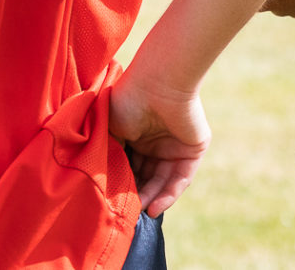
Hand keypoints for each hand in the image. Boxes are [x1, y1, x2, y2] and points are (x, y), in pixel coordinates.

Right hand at [108, 72, 208, 218]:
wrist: (157, 81)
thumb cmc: (127, 100)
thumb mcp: (109, 130)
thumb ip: (107, 155)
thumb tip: (100, 184)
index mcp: (136, 135)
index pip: (129, 167)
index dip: (121, 184)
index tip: (109, 202)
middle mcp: (156, 142)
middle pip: (146, 177)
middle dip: (137, 194)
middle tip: (126, 211)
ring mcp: (175, 146)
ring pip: (164, 181)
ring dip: (153, 198)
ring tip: (140, 212)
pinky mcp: (194, 149)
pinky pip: (182, 178)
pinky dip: (169, 194)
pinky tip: (155, 206)